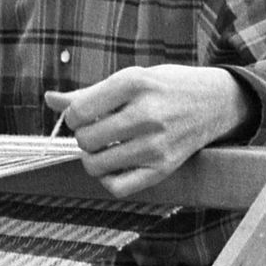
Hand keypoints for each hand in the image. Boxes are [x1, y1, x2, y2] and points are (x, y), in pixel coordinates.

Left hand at [45, 65, 255, 196]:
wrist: (216, 102)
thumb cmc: (166, 87)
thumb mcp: (131, 77)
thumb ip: (89, 93)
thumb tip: (49, 100)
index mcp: (134, 83)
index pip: (78, 112)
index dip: (74, 117)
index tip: (86, 115)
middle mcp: (146, 114)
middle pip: (85, 140)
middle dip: (84, 137)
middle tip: (98, 132)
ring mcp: (156, 144)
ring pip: (96, 165)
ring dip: (93, 159)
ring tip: (105, 148)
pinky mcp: (164, 168)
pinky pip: (118, 187)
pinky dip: (109, 180)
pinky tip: (116, 166)